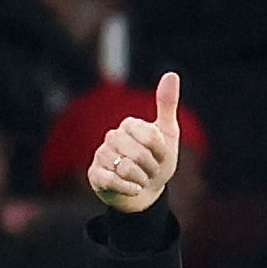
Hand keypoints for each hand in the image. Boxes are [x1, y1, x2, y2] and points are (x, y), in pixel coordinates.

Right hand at [88, 71, 183, 214]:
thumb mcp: (168, 134)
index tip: (161, 156)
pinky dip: (129, 188)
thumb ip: (167, 105)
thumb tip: (171, 74)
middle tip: (150, 171)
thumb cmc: (157, 162)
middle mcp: (112, 137)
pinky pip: (111, 180)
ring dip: (141, 179)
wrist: (146, 193)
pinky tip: (134, 189)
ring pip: (125, 168)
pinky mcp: (94, 175)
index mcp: (129, 124)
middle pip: (138, 153)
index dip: (160, 152)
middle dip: (151, 167)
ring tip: (141, 180)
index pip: (150, 136)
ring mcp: (101, 156)